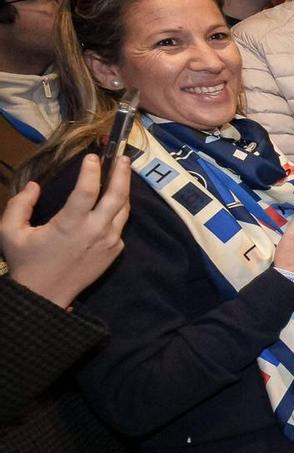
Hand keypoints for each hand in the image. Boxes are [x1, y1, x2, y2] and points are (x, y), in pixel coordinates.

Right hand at [1, 153, 131, 306]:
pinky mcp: (115, 251)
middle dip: (121, 173)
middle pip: (117, 196)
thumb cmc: (26, 262)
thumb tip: (35, 185)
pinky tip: (113, 200)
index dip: (91, 171)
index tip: (92, 156)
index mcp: (71, 225)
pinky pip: (120, 225)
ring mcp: (109, 242)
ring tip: (122, 172)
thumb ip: (19, 204)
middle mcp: (96, 231)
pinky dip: (119, 210)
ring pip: (124, 209)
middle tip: (121, 157)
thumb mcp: (9, 232)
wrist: (45, 296)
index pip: (88, 190)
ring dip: (124, 189)